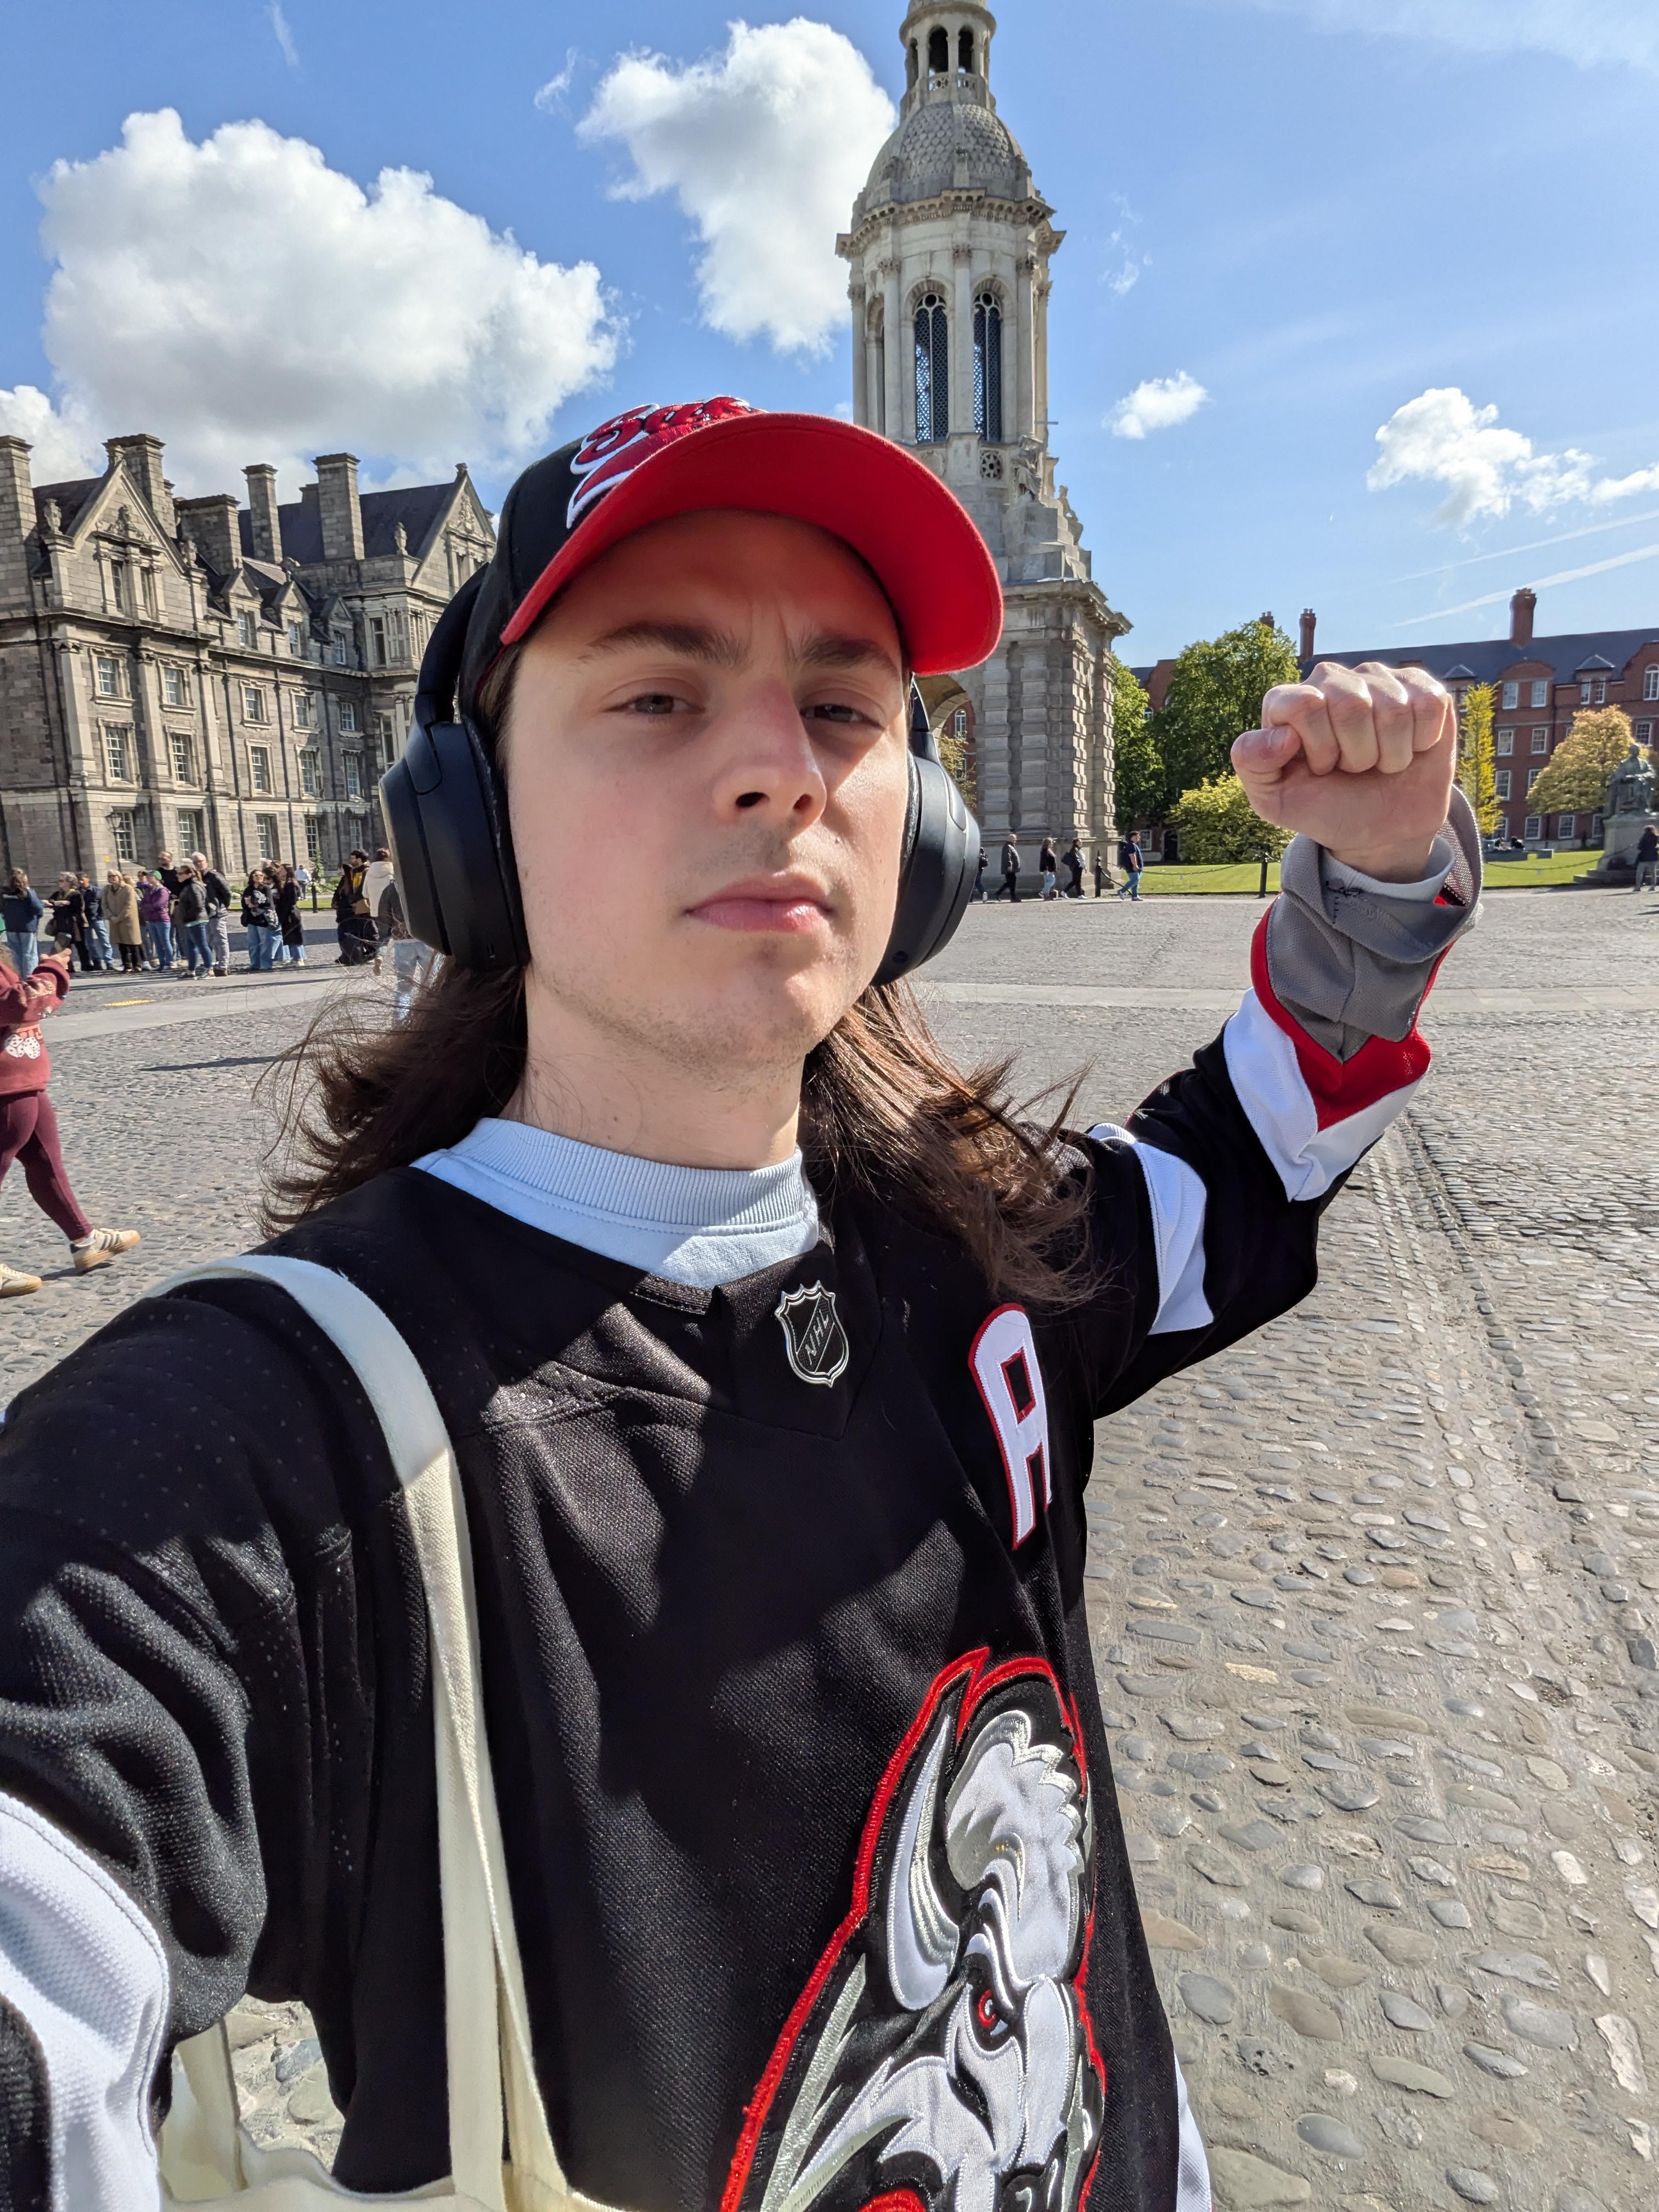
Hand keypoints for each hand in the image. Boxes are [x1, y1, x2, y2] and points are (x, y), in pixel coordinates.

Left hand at [1232, 660, 1456, 880]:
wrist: (1380, 830)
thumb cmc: (1325, 808)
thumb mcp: (1274, 800)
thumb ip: (1252, 763)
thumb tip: (1281, 734)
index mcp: (1290, 702)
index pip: (1305, 704)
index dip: (1320, 747)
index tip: (1321, 768)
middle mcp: (1332, 680)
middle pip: (1351, 705)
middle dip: (1356, 754)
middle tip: (1353, 768)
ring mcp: (1378, 680)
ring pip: (1393, 708)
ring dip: (1390, 753)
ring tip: (1379, 762)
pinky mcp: (1421, 688)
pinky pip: (1430, 704)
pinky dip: (1422, 740)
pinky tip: (1410, 748)